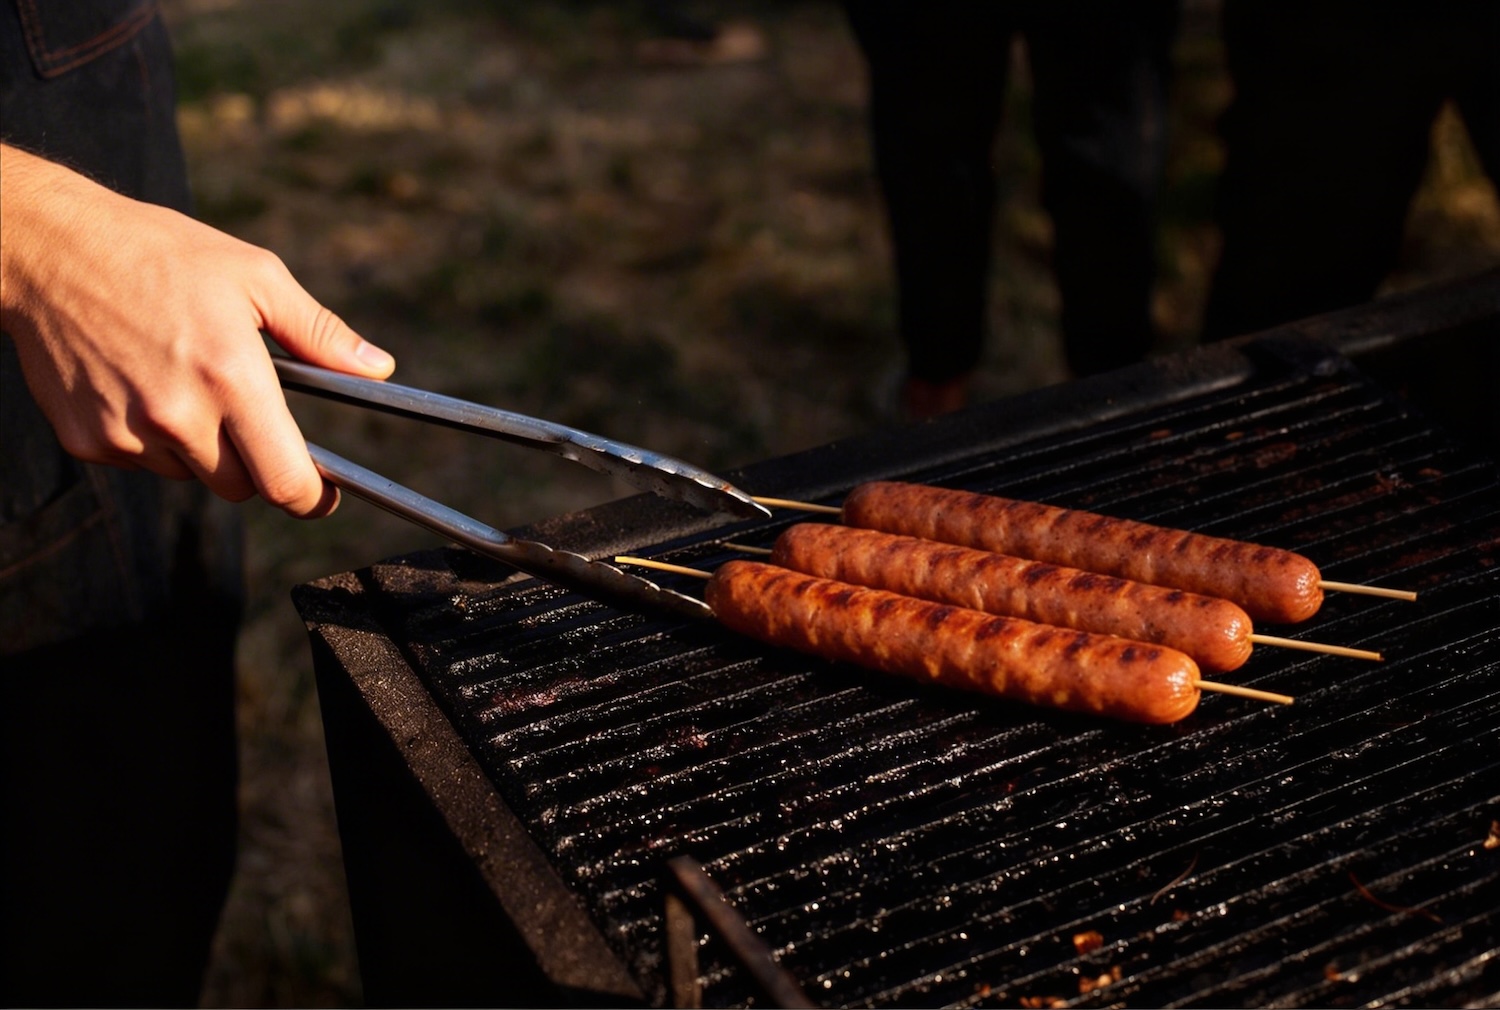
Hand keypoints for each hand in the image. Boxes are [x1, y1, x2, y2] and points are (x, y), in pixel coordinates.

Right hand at [0, 143, 394, 517]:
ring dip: (201, 448)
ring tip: (182, 378)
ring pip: (191, 475)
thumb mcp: (255, 277)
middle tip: (244, 410)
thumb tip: (379, 368)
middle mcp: (179, 416)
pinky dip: (152, 438)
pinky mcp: (87, 441)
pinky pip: (142, 463)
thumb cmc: (159, 253)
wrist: (46, 248)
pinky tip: (139, 382)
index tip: (322, 493)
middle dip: (255, 462)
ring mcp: (127, 434)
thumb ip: (320, 333)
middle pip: (241, 488)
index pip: (286, 481)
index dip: (312, 497)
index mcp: (231, 377)